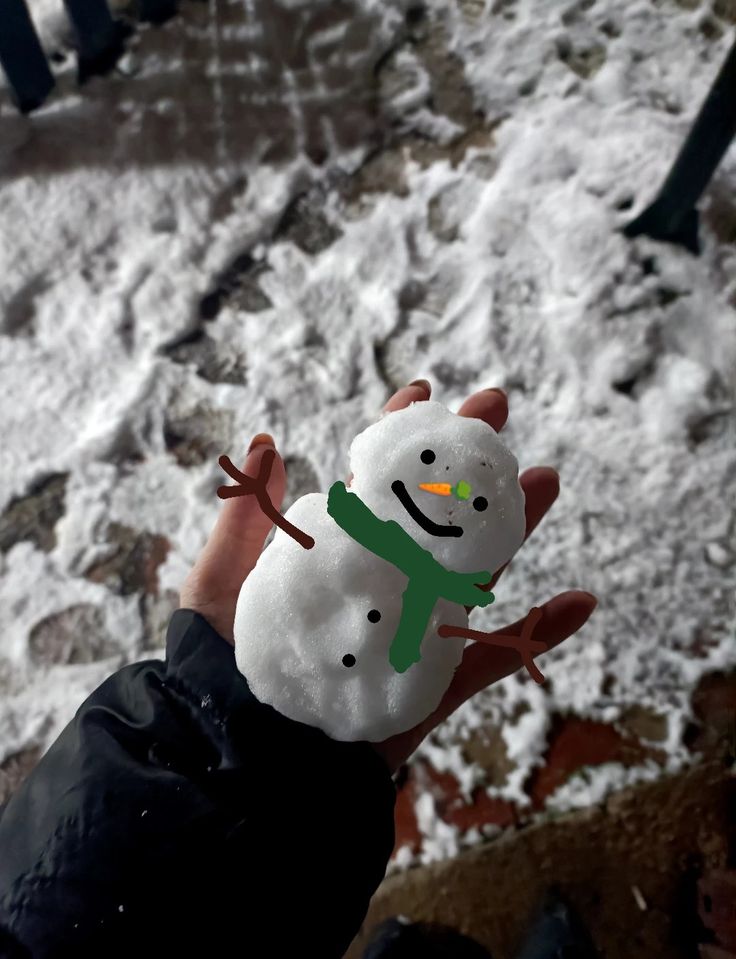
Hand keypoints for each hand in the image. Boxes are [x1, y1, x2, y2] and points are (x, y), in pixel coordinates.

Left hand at [179, 381, 596, 773]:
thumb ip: (244, 522)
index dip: (396, 438)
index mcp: (335, 555)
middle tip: (496, 407)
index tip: (421, 391)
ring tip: (545, 480)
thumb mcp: (218, 585)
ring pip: (473, 571)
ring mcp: (410, 628)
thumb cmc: (218, 669)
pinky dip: (540, 635)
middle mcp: (381, 583)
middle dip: (465, 461)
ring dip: (515, 526)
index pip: (373, 485)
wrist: (238, 754)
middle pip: (434, 515)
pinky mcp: (430, 681)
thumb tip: (270, 444)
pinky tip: (582, 602)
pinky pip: (493, 657)